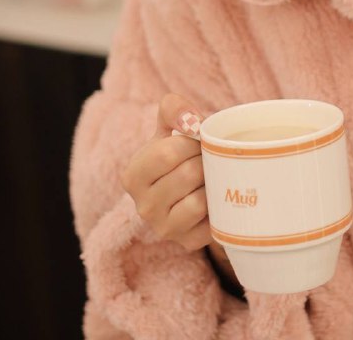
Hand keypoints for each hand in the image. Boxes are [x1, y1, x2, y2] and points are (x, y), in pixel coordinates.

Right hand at [121, 93, 210, 250]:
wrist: (188, 186)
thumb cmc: (178, 152)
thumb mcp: (168, 126)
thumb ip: (173, 109)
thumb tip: (191, 121)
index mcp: (133, 176)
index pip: (167, 153)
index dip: (191, 141)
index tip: (198, 139)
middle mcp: (143, 206)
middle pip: (188, 175)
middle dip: (206, 159)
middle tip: (210, 156)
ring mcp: (164, 228)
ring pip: (200, 201)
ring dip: (214, 182)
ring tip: (212, 174)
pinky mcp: (188, 242)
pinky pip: (212, 221)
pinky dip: (219, 204)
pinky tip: (216, 195)